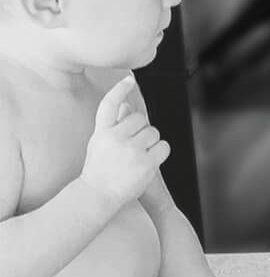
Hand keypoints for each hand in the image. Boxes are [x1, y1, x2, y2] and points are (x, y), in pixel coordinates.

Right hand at [81, 77, 170, 205]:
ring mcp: (131, 151)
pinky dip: (160, 153)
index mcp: (102, 132)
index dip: (119, 90)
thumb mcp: (100, 144)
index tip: (129, 80)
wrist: (98, 196)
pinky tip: (150, 162)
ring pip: (154, 133)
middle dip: (141, 131)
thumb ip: (114, 125)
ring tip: (138, 158)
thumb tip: (127, 105)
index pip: (109, 105)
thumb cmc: (100, 168)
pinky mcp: (146, 163)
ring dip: (151, 143)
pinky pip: (163, 147)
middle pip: (141, 120)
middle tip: (132, 149)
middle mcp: (115, 139)